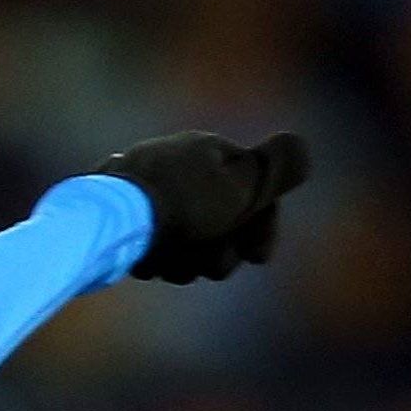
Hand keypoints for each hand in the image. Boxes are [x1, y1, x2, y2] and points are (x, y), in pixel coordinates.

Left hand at [93, 130, 312, 282]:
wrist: (112, 222)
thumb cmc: (185, 204)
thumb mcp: (246, 183)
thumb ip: (281, 166)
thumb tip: (298, 145)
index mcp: (206, 150)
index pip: (251, 191)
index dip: (262, 228)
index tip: (258, 258)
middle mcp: (174, 164)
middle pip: (217, 221)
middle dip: (221, 251)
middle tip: (212, 265)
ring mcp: (143, 190)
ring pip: (183, 238)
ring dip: (188, 260)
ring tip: (175, 264)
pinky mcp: (117, 217)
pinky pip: (151, 245)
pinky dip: (157, 258)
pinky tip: (150, 262)